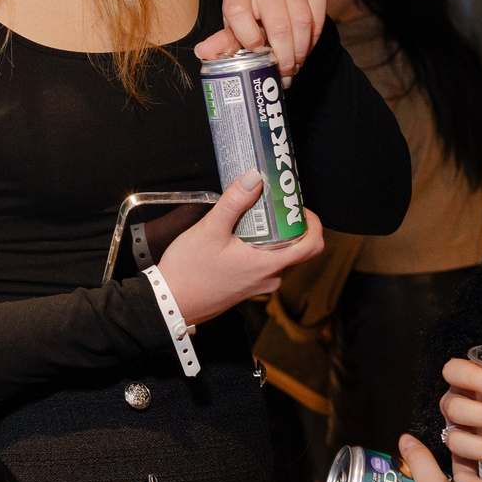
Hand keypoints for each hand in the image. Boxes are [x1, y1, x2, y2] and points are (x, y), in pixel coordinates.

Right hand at [154, 170, 324, 325]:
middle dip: (286, 223)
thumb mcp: (210, 229)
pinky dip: (258, 246)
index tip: (298, 206)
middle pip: (296, 247)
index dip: (312, 222)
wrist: (170, 302)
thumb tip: (254, 178)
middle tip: (271, 204)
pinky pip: (263, 263)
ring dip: (270, 235)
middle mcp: (270, 277)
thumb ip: (234, 202)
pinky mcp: (247, 286)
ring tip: (251, 217)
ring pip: (278, 254)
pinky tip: (237, 236)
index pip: (312, 245)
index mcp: (268, 264)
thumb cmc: (189, 270)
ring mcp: (259, 284)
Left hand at [195, 0, 328, 80]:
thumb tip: (203, 52)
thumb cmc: (250, 25)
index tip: (257, 53)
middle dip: (283, 57)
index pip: (238, 13)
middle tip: (284, 74)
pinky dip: (313, 38)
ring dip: (300, 50)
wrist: (275, 9)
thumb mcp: (233, 36)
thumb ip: (221, 45)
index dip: (248, 38)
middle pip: (277, 25)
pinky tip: (304, 47)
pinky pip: (317, 17)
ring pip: (301, 22)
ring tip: (295, 65)